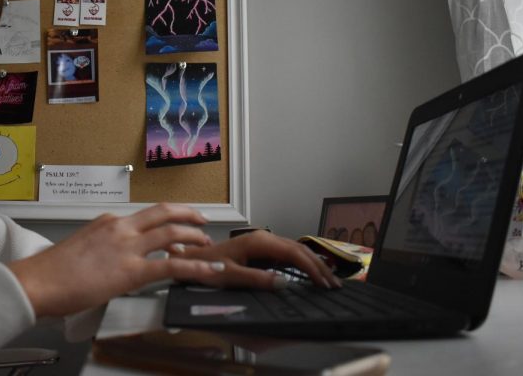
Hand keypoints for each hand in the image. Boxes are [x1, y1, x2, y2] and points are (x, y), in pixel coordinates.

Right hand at [8, 203, 225, 317]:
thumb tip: (112, 260)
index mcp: (108, 222)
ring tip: (208, 245)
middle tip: (203, 221)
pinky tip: (209, 270)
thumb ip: (102, 248)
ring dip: (195, 237)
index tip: (176, 225)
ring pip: (172, 233)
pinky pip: (172, 266)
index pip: (144, 216)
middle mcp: (121, 227)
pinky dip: (196, 266)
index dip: (166, 220)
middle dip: (188, 215)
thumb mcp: (81, 248)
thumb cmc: (51, 272)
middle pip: (163, 212)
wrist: (38, 282)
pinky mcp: (132, 271)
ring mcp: (128, 247)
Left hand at [168, 229, 342, 290]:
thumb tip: (284, 282)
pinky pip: (286, 253)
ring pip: (294, 250)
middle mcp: (262, 238)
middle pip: (298, 249)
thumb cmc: (204, 268)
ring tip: (328, 280)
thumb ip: (256, 279)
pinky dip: (301, 262)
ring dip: (312, 264)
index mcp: (258, 242)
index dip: (312, 268)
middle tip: (334, 285)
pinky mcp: (258, 248)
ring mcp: (261, 242)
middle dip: (318, 266)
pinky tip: (309, 271)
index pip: (294, 253)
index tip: (325, 285)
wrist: (187, 258)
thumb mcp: (229, 276)